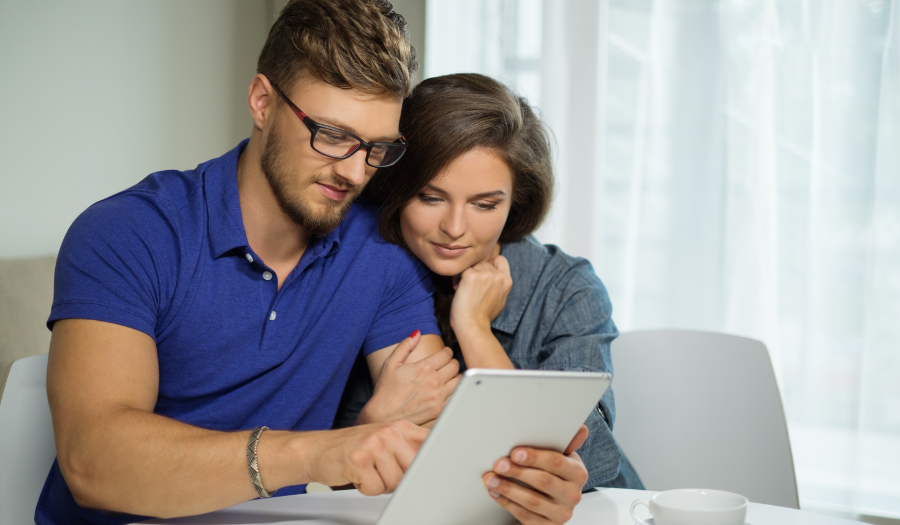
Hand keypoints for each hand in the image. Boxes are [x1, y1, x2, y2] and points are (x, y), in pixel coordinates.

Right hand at [303, 420, 428, 494]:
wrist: (317, 449)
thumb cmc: (353, 448)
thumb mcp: (385, 440)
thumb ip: (409, 449)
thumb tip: (435, 463)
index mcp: (400, 427)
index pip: (430, 443)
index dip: (432, 461)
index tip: (433, 469)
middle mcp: (388, 432)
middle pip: (413, 469)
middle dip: (399, 478)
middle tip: (382, 471)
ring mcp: (373, 444)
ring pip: (395, 482)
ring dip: (381, 485)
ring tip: (368, 472)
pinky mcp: (359, 460)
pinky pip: (375, 488)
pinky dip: (366, 488)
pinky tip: (357, 475)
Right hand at [358, 331, 460, 425]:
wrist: (383, 416)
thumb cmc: (386, 390)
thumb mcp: (391, 364)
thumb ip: (405, 346)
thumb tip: (416, 332)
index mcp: (424, 368)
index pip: (447, 354)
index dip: (446, 352)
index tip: (443, 354)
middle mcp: (434, 381)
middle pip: (455, 365)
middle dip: (451, 363)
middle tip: (445, 365)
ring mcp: (439, 396)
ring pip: (459, 380)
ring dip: (455, 377)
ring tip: (447, 378)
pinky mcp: (440, 410)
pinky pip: (457, 396)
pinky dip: (455, 392)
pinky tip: (447, 391)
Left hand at [450, 255, 511, 334]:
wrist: (473, 326)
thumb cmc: (483, 316)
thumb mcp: (500, 299)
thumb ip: (499, 285)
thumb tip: (493, 274)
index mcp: (507, 281)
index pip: (500, 259)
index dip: (490, 264)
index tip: (482, 275)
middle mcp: (498, 276)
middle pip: (483, 262)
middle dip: (475, 271)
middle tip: (470, 287)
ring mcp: (485, 275)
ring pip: (472, 265)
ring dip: (466, 274)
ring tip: (464, 288)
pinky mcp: (472, 276)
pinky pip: (462, 269)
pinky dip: (457, 278)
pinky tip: (458, 289)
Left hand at [482, 425, 589, 523]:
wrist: (555, 502)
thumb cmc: (555, 473)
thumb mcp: (561, 457)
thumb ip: (566, 442)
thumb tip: (581, 429)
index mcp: (577, 472)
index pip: (556, 462)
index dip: (534, 457)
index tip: (515, 453)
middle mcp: (573, 494)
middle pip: (543, 482)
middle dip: (518, 472)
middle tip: (499, 465)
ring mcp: (562, 513)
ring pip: (532, 501)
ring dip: (508, 489)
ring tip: (491, 479)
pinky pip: (525, 516)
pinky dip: (507, 503)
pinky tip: (495, 493)